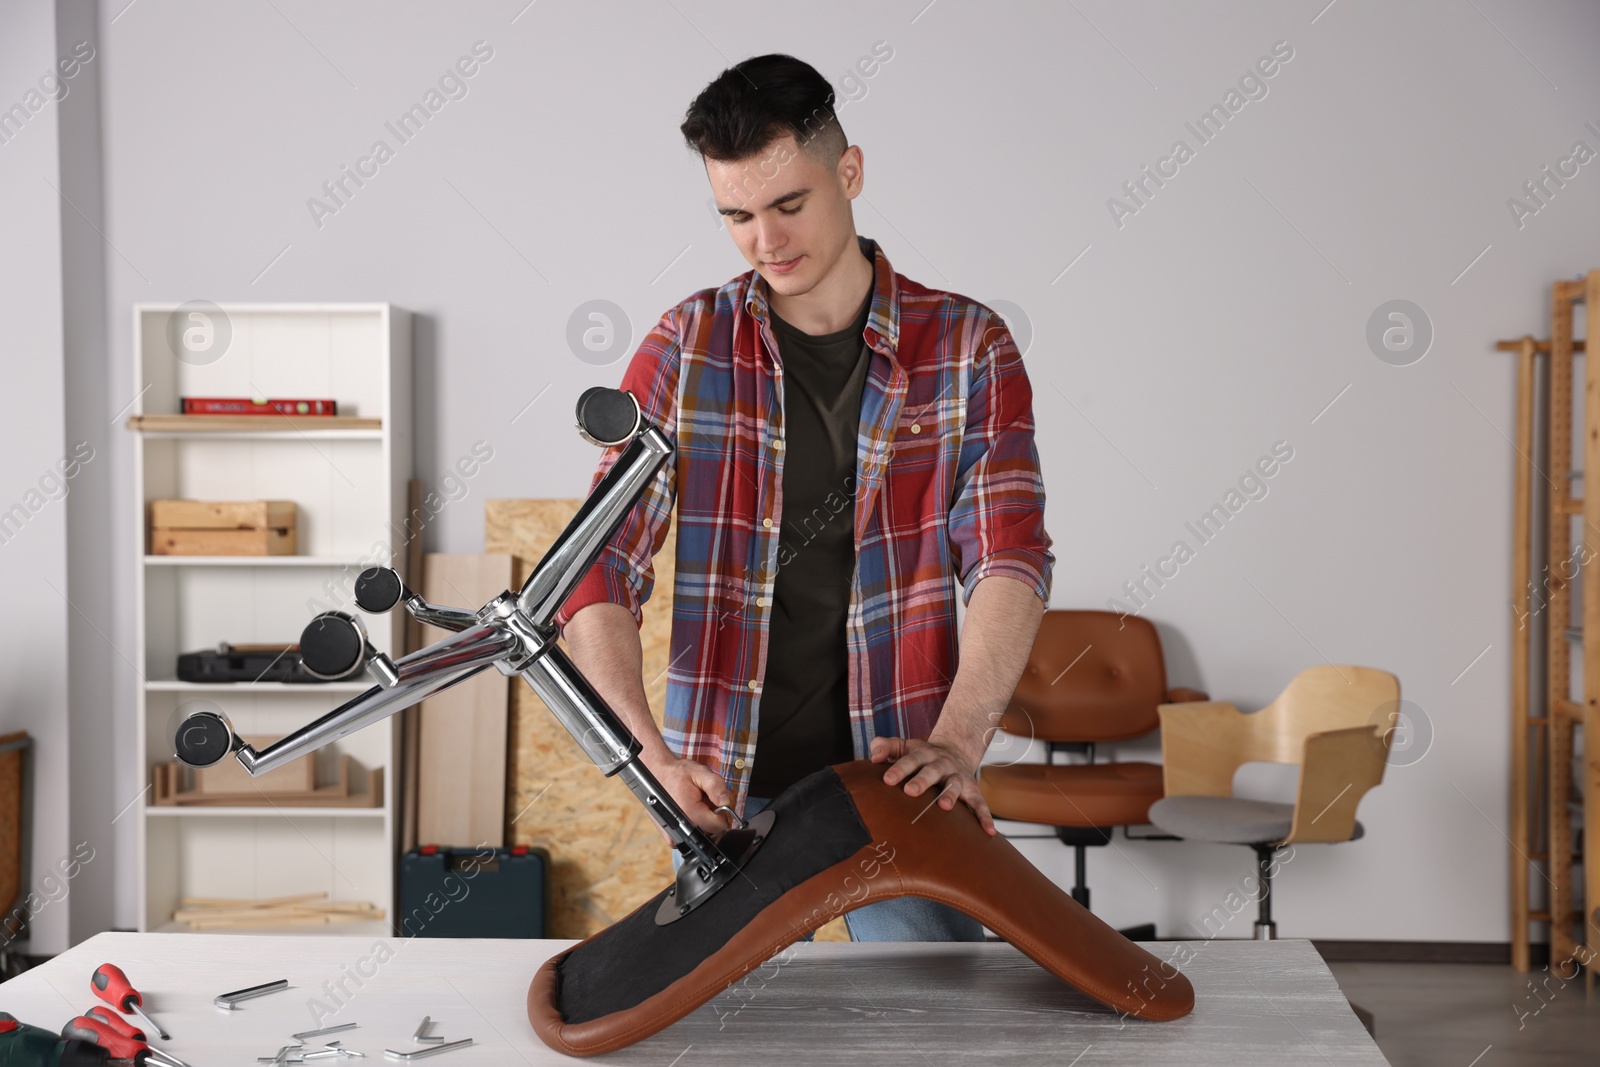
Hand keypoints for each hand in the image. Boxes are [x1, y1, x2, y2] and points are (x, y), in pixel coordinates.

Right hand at [646, 752, 734, 840]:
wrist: (657, 773)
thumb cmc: (677, 773)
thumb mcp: (701, 772)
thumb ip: (716, 786)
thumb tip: (725, 802)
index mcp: (689, 812)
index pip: (717, 827)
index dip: (722, 815)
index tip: (715, 803)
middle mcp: (679, 827)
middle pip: (709, 832)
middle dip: (711, 818)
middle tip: (703, 801)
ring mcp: (671, 833)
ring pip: (699, 836)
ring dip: (701, 823)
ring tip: (694, 806)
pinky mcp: (667, 835)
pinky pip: (687, 838)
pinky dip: (691, 827)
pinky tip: (688, 813)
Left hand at [868, 736, 995, 835]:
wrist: (955, 751)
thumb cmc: (920, 755)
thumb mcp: (903, 746)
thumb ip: (885, 747)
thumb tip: (873, 757)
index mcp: (923, 754)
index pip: (909, 760)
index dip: (898, 769)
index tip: (886, 780)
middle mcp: (942, 764)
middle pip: (932, 771)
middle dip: (922, 780)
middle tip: (910, 791)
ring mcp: (958, 776)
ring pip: (955, 785)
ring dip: (950, 795)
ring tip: (944, 806)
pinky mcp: (972, 789)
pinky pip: (980, 803)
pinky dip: (985, 816)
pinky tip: (988, 831)